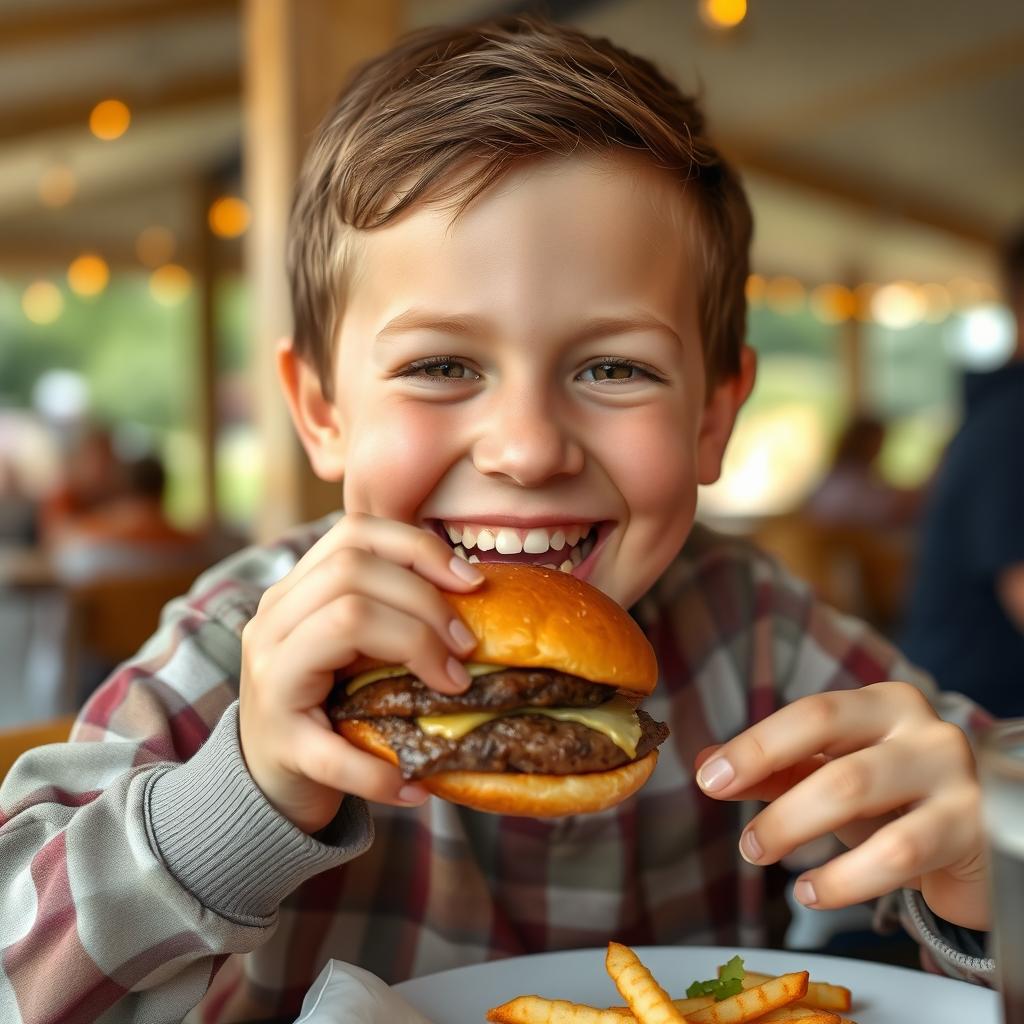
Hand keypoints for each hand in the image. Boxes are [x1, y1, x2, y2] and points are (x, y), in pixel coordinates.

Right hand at [239, 512, 483, 833]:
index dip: (419, 547)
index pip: (355, 533)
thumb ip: (389, 610)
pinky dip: (379, 772)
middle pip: (353, 569)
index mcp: (295, 592)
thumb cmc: (327, 705)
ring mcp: (268, 679)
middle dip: (426, 600)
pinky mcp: (278, 743)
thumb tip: (477, 591)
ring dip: (416, 648)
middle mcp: (272, 624)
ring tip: (454, 688)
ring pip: (345, 621)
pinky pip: (333, 751)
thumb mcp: (352, 647)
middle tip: (467, 646)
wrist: (265, 780)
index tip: (472, 582)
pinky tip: (414, 787)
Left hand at [694, 681, 988, 929]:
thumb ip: (776, 768)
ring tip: (767, 863)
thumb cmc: (901, 797)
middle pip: (835, 761)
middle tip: (745, 844)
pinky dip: (845, 878)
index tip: (710, 779)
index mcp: (882, 703)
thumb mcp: (836, 775)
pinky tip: (814, 892)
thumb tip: (706, 765)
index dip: (756, 747)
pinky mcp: (972, 828)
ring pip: (862, 803)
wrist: (989, 836)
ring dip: (801, 836)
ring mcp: (953, 777)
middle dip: (778, 807)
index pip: (810, 715)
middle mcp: (922, 730)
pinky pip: (898, 854)